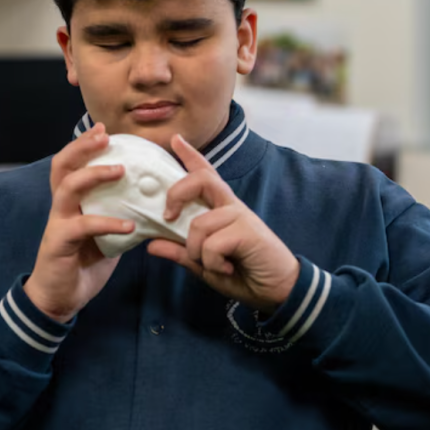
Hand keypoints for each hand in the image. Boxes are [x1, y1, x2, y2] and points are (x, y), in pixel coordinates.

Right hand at [24, 124, 134, 322]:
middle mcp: (60, 207)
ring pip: (68, 187)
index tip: (104, 129)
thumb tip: (152, 203)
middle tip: (105, 136)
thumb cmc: (83, 263)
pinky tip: (128, 225)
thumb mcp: (106, 235)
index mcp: (70, 202)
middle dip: (83, 147)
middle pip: (63, 165)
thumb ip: (120, 214)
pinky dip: (107, 223)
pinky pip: (82, 226)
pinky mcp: (59, 243)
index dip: (84, 144)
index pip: (71, 163)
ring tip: (119, 170)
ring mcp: (57, 223)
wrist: (59, 298)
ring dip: (94, 175)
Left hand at [147, 134, 299, 313]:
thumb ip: (181, 253)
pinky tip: (227, 269)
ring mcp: (240, 216)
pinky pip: (212, 244)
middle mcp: (230, 206)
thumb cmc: (243, 274)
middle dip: (177, 193)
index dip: (190, 156)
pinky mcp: (247, 231)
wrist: (277, 290)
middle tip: (168, 216)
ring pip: (199, 224)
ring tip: (214, 265)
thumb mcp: (204, 265)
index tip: (175, 139)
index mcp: (220, 209)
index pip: (205, 175)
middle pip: (201, 180)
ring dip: (198, 251)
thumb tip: (152, 245)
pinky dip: (212, 262)